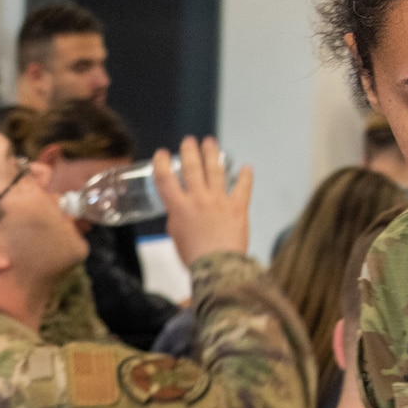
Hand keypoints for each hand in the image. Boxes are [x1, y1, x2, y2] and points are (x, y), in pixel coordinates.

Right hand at [153, 136, 251, 266]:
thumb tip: (180, 211)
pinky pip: (243, 188)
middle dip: (190, 151)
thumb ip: (176, 219)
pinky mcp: (238, 207)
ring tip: (210, 142)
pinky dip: (245, 177)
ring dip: (212, 154)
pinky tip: (246, 168)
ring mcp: (220, 200)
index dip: (161, 163)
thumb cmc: (193, 256)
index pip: (165, 179)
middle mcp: (198, 198)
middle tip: (189, 141)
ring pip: (215, 171)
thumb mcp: (176, 237)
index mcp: (179, 207)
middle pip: (192, 168)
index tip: (161, 154)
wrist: (219, 266)